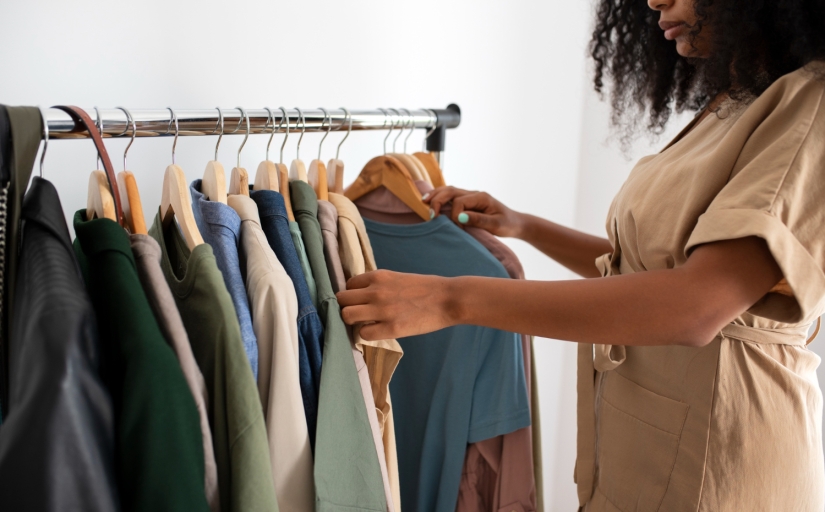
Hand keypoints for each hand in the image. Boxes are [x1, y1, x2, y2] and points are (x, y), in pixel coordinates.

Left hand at [336, 270, 458, 340]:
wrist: (448, 299)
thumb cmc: (426, 288)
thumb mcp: (398, 277)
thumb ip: (379, 284)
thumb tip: (363, 295)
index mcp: (379, 276)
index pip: (348, 284)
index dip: (352, 295)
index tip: (359, 302)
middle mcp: (376, 291)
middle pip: (341, 299)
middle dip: (347, 307)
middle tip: (358, 314)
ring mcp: (382, 310)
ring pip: (346, 315)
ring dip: (353, 321)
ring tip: (364, 323)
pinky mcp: (391, 328)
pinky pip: (363, 334)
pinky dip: (366, 334)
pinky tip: (377, 331)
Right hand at [423, 186, 523, 237]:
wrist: (515, 223)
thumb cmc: (507, 224)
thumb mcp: (496, 225)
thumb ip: (478, 220)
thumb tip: (460, 217)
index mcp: (481, 197)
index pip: (460, 202)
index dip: (455, 215)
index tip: (459, 228)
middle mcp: (474, 194)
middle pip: (451, 191)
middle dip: (438, 200)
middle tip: (431, 214)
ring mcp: (470, 196)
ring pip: (449, 191)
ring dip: (436, 195)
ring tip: (423, 201)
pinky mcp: (467, 202)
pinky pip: (451, 196)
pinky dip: (440, 197)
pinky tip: (431, 200)